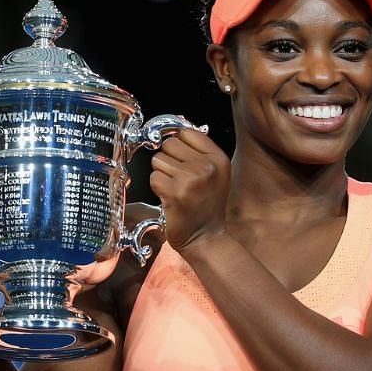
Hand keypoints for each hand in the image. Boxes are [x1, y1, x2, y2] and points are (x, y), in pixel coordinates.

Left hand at [148, 128, 230, 252]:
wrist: (206, 237)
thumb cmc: (207, 206)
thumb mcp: (216, 174)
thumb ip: (200, 152)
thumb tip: (176, 132)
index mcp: (218, 159)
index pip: (187, 133)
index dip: (178, 146)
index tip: (180, 158)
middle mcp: (206, 167)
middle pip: (169, 144)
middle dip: (168, 160)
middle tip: (178, 178)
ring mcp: (190, 179)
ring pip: (158, 160)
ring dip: (162, 174)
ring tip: (176, 189)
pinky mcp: (174, 193)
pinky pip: (153, 178)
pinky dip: (157, 188)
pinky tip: (170, 198)